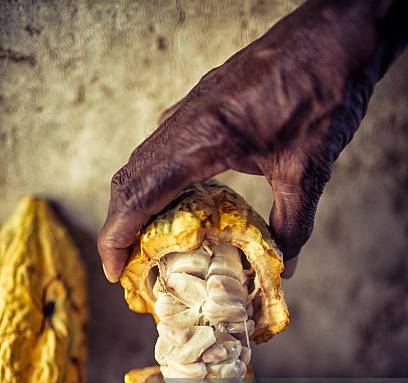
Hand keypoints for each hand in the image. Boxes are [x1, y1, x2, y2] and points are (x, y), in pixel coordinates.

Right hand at [98, 0, 404, 281]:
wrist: (336, 34)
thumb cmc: (324, 92)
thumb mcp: (309, 169)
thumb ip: (292, 224)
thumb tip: (282, 265)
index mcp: (206, 136)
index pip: (139, 192)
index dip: (118, 235)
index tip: (114, 270)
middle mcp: (187, 120)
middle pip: (129, 179)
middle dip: (120, 227)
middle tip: (127, 266)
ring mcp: (191, 108)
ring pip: (141, 162)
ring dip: (134, 204)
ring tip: (144, 242)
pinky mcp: (202, 104)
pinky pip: (162, 148)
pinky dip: (155, 182)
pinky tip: (174, 204)